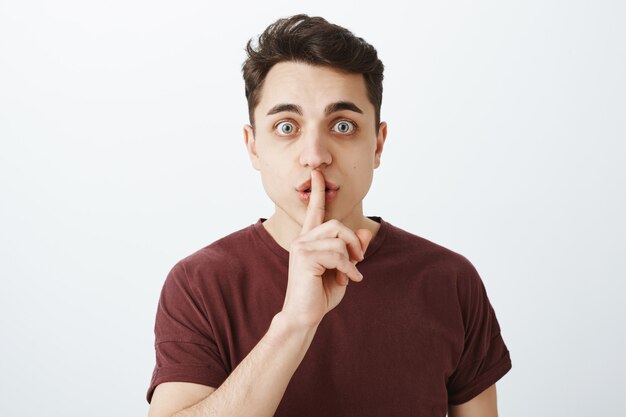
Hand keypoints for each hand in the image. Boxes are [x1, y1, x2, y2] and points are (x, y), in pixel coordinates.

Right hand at [281, 169, 372, 328]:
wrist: (303, 317)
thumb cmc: (319, 296)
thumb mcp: (343, 271)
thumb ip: (352, 252)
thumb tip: (365, 232)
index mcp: (309, 240)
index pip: (314, 211)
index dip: (317, 191)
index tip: (317, 173)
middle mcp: (302, 239)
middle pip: (336, 224)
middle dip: (353, 242)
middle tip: (358, 261)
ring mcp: (301, 246)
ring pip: (338, 238)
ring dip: (351, 258)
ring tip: (349, 275)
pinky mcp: (305, 256)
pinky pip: (337, 253)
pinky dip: (348, 268)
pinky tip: (347, 280)